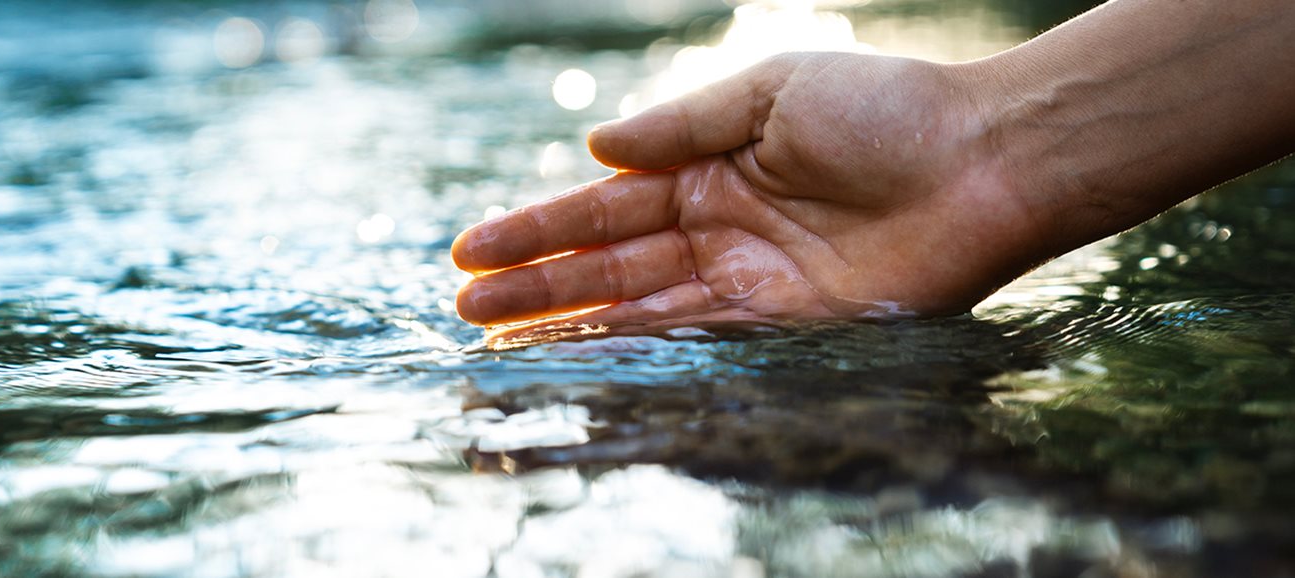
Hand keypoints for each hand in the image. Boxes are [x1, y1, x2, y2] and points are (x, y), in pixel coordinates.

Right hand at [450, 53, 1043, 334]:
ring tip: (501, 341)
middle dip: (538, 285)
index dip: (536, 229)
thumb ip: (681, 125)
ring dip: (573, 325)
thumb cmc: (885, 110)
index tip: (470, 248)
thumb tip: (595, 147)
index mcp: (709, 169)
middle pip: (609, 264)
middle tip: (467, 307)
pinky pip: (700, 338)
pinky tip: (588, 355)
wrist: (984, 161)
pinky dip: (643, 348)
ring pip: (641, 307)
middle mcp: (718, 228)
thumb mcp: (769, 92)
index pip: (603, 206)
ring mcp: (749, 280)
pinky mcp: (788, 324)